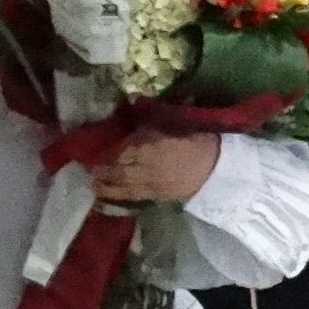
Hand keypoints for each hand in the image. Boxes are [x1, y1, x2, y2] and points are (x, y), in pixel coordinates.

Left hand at [92, 131, 220, 204]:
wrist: (217, 166)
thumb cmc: (198, 140)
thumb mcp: (174, 124)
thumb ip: (151, 125)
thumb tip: (132, 112)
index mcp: (153, 146)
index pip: (125, 150)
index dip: (110, 152)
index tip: (96, 151)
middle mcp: (149, 167)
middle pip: (121, 169)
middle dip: (105, 170)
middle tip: (90, 169)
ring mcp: (154, 183)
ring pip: (125, 185)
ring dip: (107, 186)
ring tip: (93, 186)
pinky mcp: (159, 195)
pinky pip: (135, 196)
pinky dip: (120, 196)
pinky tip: (108, 196)